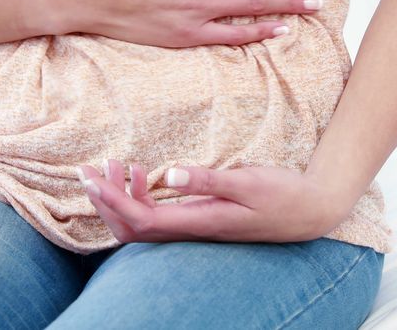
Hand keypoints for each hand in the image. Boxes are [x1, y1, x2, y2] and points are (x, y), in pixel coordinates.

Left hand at [75, 159, 349, 243]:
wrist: (309, 212)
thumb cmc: (282, 195)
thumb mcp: (247, 181)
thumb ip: (208, 179)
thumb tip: (169, 174)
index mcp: (198, 221)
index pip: (139, 220)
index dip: (110, 202)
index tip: (90, 176)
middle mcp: (191, 230)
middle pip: (130, 229)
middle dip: (104, 202)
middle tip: (88, 170)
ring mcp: (194, 226)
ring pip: (142, 224)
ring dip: (119, 198)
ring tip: (111, 165)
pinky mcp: (200, 219)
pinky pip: (158, 215)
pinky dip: (141, 196)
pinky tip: (143, 173)